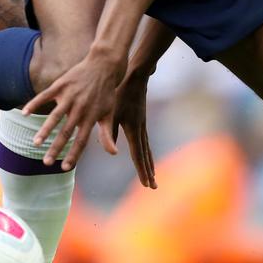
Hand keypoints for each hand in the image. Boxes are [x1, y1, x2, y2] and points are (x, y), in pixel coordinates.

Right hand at [23, 52, 126, 169]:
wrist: (104, 66)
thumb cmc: (106, 92)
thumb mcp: (108, 113)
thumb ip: (106, 134)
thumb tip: (113, 153)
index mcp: (91, 117)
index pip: (81, 141)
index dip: (73, 155)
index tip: (64, 167)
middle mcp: (79, 108)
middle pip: (66, 132)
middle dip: (55, 148)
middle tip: (46, 162)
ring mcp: (69, 96)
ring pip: (55, 117)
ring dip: (45, 131)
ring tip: (35, 143)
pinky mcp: (61, 85)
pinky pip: (45, 96)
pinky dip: (34, 103)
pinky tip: (24, 113)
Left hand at [105, 69, 155, 188]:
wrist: (134, 76)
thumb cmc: (119, 93)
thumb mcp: (111, 112)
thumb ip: (109, 131)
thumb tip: (110, 150)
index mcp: (133, 130)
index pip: (138, 155)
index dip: (142, 170)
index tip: (147, 184)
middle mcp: (141, 129)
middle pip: (145, 154)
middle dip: (148, 171)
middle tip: (153, 186)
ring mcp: (143, 124)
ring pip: (146, 147)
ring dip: (149, 162)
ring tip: (152, 174)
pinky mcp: (141, 119)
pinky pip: (144, 139)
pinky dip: (146, 150)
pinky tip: (144, 152)